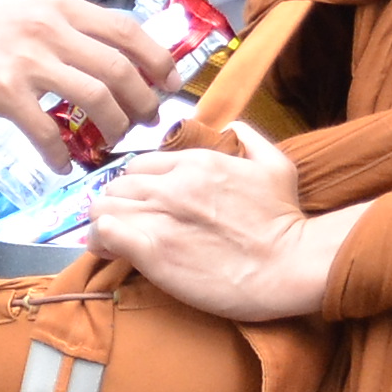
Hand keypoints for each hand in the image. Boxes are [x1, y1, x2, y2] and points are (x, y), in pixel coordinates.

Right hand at [0, 0, 166, 142]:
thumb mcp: (21, 15)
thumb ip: (60, 31)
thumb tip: (99, 60)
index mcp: (58, 7)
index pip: (127, 28)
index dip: (157, 58)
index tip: (169, 83)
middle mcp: (49, 28)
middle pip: (122, 68)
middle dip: (144, 102)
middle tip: (146, 122)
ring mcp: (27, 59)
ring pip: (97, 99)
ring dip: (113, 128)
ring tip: (111, 143)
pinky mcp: (3, 92)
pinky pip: (48, 131)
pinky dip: (61, 156)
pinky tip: (61, 167)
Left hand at [87, 127, 357, 320]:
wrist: (289, 266)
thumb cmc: (284, 220)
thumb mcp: (275, 164)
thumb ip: (249, 136)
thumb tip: (230, 125)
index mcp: (196, 162)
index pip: (141, 164)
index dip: (137, 183)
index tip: (142, 201)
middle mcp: (172, 184)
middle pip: (118, 185)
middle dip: (119, 202)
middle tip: (126, 222)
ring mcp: (160, 216)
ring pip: (105, 206)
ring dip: (105, 221)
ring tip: (113, 239)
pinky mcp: (153, 251)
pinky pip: (105, 233)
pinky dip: (102, 240)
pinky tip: (111, 250)